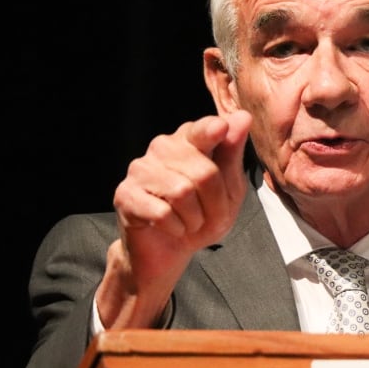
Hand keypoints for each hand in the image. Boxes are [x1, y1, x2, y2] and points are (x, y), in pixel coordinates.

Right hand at [95, 110, 251, 328]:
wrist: (169, 251)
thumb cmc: (202, 215)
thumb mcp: (229, 188)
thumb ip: (232, 154)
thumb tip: (243, 117)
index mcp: (188, 140)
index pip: (202, 129)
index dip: (212, 131)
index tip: (221, 128)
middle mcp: (162, 148)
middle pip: (204, 172)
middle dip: (216, 204)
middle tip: (210, 216)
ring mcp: (140, 169)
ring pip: (183, 193)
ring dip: (196, 218)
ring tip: (190, 222)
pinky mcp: (125, 194)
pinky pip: (162, 212)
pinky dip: (177, 227)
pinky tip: (172, 228)